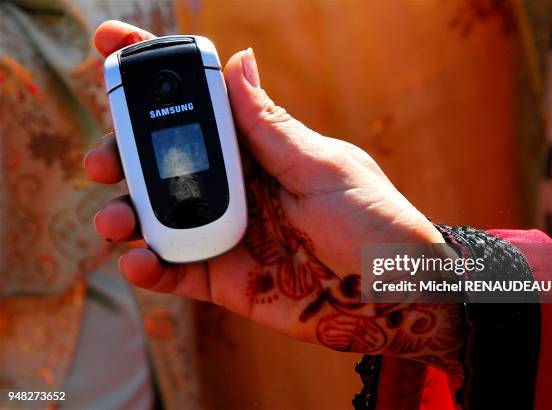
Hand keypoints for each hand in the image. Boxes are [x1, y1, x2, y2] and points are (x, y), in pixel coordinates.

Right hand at [86, 21, 462, 376]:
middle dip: (123, 154)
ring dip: (126, 214)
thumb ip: (270, 126)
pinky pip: (177, 272)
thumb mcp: (323, 166)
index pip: (199, 107)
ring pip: (159, 217)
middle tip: (103, 160)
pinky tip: (137, 262)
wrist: (395, 293)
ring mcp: (226, 233)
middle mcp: (235, 187)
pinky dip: (150, 268)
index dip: (154, 77)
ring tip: (116, 218)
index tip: (110, 47)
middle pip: (164, 162)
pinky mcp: (225, 280)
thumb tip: (238, 60)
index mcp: (258, 150)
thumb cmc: (373, 220)